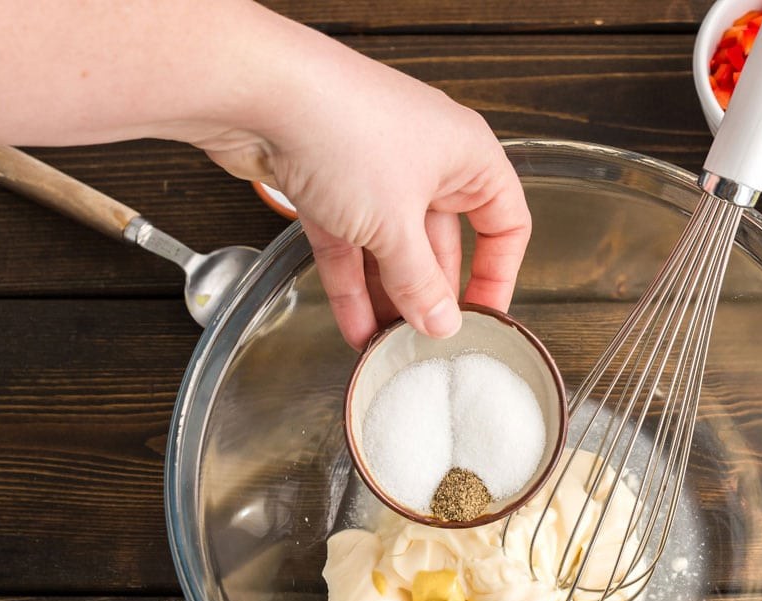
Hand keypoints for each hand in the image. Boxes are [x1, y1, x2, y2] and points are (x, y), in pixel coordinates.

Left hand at [201, 31, 531, 349]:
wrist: (257, 92)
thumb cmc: (343, 129)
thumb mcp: (395, 226)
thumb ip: (421, 283)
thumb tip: (442, 323)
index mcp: (466, 155)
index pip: (505, 222)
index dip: (498, 274)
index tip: (483, 319)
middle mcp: (426, 159)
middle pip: (441, 241)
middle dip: (430, 295)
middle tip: (426, 342)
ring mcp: (373, 170)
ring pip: (390, 247)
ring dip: (388, 298)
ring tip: (387, 347)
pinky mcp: (327, 182)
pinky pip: (349, 244)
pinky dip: (351, 284)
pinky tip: (354, 327)